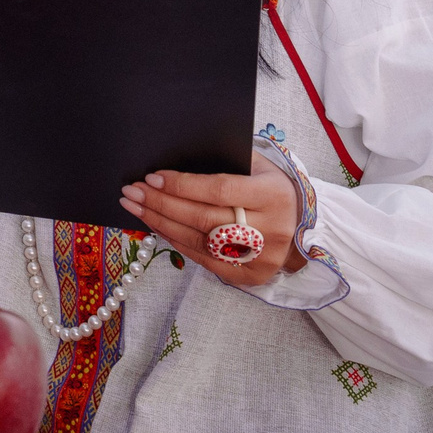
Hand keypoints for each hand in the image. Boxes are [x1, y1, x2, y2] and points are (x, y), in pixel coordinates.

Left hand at [121, 154, 305, 287]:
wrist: (301, 223)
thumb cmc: (270, 187)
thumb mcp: (259, 165)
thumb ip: (226, 160)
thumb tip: (176, 156)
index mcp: (273, 195)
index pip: (219, 190)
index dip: (182, 185)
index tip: (152, 177)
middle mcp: (270, 229)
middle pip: (204, 218)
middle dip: (161, 203)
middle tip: (131, 191)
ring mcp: (262, 256)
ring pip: (200, 242)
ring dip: (160, 223)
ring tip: (134, 207)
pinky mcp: (251, 276)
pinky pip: (205, 260)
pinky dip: (176, 242)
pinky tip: (156, 225)